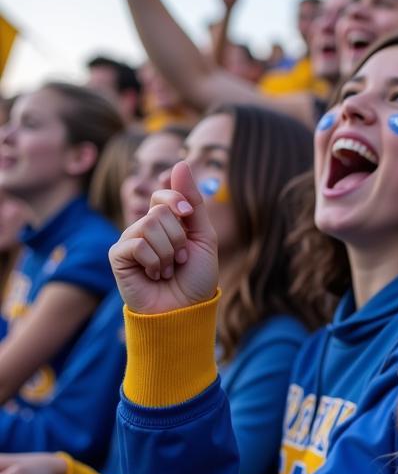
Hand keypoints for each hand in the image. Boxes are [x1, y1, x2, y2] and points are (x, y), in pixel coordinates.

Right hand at [110, 161, 217, 314]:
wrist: (186, 310)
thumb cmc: (196, 277)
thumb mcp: (203, 237)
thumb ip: (192, 202)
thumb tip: (179, 163)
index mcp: (166, 221)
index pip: (164, 193)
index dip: (177, 201)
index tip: (187, 217)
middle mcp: (145, 227)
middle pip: (160, 210)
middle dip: (178, 238)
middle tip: (179, 259)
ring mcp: (130, 240)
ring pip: (148, 225)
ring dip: (168, 252)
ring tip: (168, 269)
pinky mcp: (117, 256)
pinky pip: (136, 244)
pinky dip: (154, 261)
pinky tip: (154, 275)